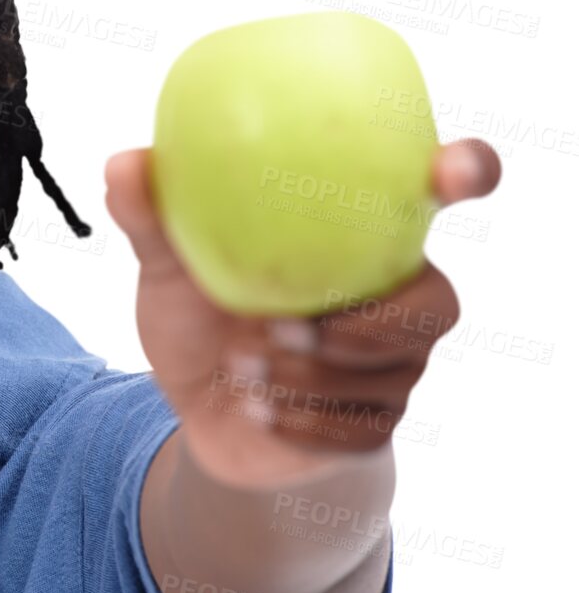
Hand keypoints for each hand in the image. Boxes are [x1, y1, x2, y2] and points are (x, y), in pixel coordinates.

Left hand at [104, 138, 502, 487]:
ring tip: (242, 368)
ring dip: (313, 375)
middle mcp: (396, 299)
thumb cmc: (199, 318)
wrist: (201, 413)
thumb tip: (125, 162)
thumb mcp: (167, 269)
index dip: (467, 173)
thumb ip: (152, 218)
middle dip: (366, 323)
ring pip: (393, 374)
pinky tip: (257, 411)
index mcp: (361, 239)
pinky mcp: (375, 426)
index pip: (441, 193)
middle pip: (438, 304)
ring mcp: (394, 367)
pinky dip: (303, 422)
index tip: (455, 170)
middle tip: (282, 325)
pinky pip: (363, 429)